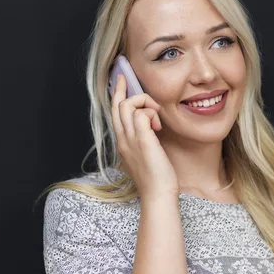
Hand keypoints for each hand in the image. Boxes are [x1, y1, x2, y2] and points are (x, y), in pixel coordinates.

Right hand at [111, 74, 179, 197]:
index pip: (114, 113)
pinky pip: (141, 113)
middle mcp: (122, 139)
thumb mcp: (144, 156)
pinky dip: (151, 114)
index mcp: (122, 142)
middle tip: (129, 78)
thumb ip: (143, 141)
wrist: (157, 194)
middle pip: (117, 105)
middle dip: (124, 89)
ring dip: (145, 104)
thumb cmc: (155, 179)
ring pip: (128, 105)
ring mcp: (130, 139)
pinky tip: (158, 127)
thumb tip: (150, 128)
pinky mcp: (142, 140)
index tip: (120, 81)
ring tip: (156, 117)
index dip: (117, 94)